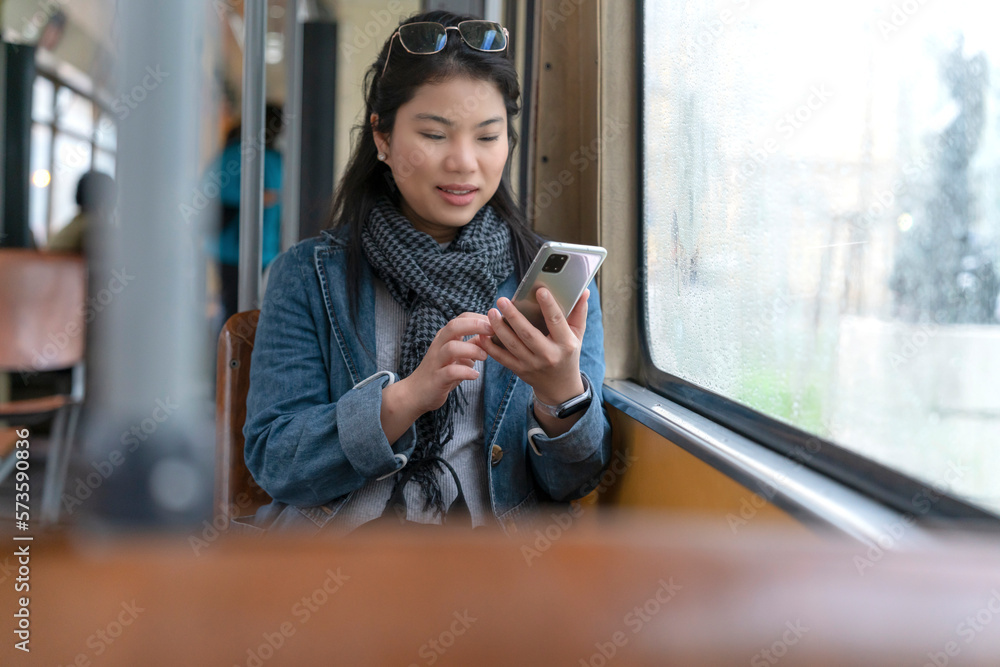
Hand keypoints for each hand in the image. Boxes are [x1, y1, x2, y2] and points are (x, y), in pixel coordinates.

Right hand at [397, 312, 493, 414]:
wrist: (416, 393)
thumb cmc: (441, 372)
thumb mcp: (459, 356)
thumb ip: (473, 345)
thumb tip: (491, 335)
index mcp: (445, 337)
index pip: (462, 318)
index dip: (480, 318)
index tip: (496, 324)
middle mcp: (439, 345)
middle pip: (454, 326)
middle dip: (476, 325)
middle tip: (493, 331)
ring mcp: (436, 361)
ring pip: (452, 347)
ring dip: (472, 350)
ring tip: (485, 356)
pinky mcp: (436, 378)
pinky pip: (451, 372)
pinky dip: (466, 372)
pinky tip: (475, 375)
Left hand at [475, 288, 588, 404]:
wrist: (560, 388)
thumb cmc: (568, 355)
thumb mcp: (577, 336)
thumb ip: (578, 313)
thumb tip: (584, 291)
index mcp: (565, 344)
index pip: (556, 321)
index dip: (549, 305)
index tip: (539, 290)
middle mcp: (548, 355)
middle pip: (528, 334)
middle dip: (514, 316)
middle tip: (502, 300)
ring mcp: (532, 364)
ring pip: (512, 345)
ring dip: (499, 328)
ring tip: (491, 312)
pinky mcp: (519, 370)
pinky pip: (502, 358)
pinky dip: (490, 346)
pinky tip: (482, 334)